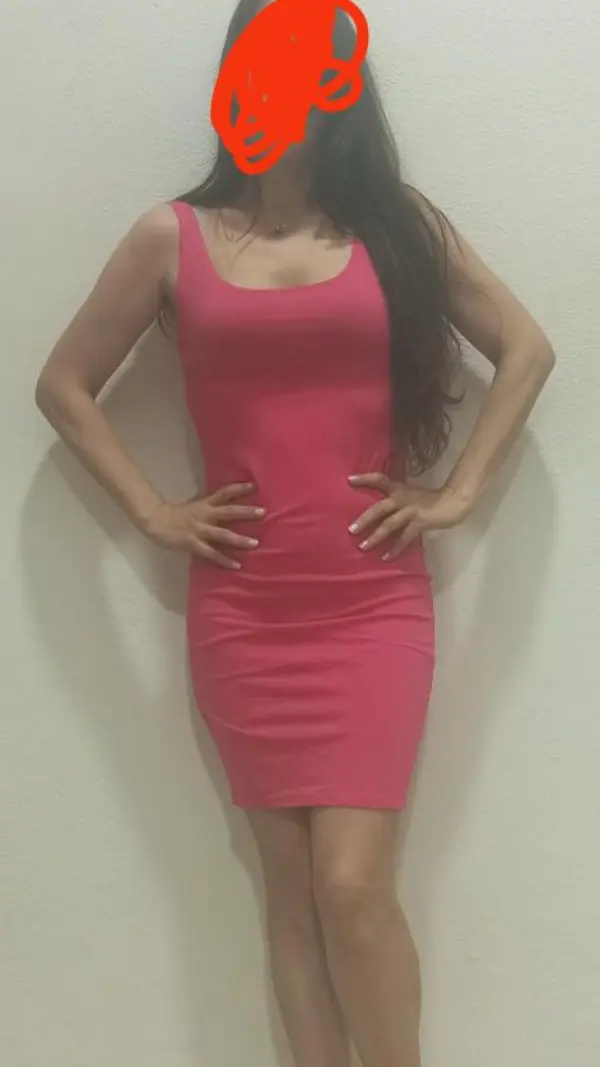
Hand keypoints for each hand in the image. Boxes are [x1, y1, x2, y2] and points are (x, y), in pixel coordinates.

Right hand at [143, 482, 264, 569]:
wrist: (157, 522)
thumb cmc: (179, 515)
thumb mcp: (198, 507)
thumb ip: (213, 508)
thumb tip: (234, 509)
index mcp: (206, 504)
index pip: (224, 493)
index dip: (239, 489)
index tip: (255, 487)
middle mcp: (205, 515)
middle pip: (228, 511)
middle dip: (245, 512)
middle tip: (262, 512)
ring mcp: (199, 530)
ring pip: (222, 534)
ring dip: (239, 539)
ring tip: (255, 543)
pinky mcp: (193, 544)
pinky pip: (212, 553)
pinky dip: (225, 560)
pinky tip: (238, 566)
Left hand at [349, 472, 471, 559]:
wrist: (453, 502)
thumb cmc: (430, 500)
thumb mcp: (410, 495)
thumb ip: (396, 501)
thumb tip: (377, 511)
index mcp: (399, 489)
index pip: (380, 479)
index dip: (365, 478)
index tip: (349, 480)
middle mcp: (403, 498)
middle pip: (379, 508)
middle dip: (364, 519)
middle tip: (351, 530)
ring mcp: (411, 510)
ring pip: (390, 524)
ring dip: (375, 536)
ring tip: (363, 547)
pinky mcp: (420, 522)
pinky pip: (404, 537)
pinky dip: (394, 548)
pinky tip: (385, 557)